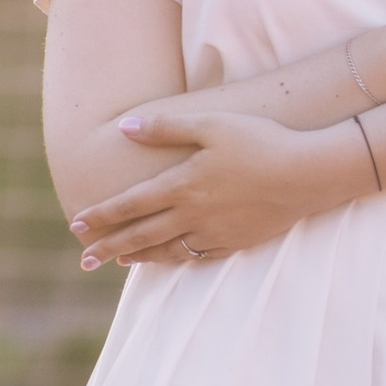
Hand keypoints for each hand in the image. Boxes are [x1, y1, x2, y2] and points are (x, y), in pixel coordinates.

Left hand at [68, 112, 350, 269]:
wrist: (308, 174)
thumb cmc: (260, 140)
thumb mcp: (211, 123)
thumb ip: (166, 126)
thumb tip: (125, 128)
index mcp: (182, 184)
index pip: (130, 205)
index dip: (102, 215)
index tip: (77, 224)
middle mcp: (193, 214)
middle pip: (141, 234)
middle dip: (109, 247)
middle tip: (84, 259)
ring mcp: (214, 232)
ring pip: (167, 250)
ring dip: (138, 256)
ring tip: (118, 261)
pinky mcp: (236, 241)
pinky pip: (197, 256)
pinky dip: (175, 260)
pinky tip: (168, 259)